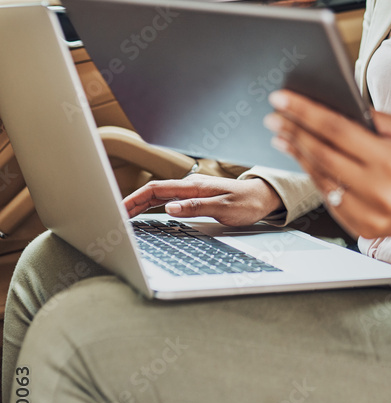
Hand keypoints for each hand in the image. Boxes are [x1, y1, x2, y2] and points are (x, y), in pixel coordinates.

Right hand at [123, 175, 283, 224]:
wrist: (263, 197)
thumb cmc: (247, 203)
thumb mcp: (224, 208)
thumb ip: (196, 207)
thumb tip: (170, 208)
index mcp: (193, 186)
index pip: (157, 189)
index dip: (136, 198)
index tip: (121, 209)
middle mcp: (190, 186)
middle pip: (153, 192)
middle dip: (132, 202)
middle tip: (114, 216)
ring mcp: (191, 191)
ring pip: (159, 196)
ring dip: (141, 205)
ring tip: (124, 216)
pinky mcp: (195, 198)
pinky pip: (168, 201)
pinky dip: (153, 207)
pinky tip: (146, 214)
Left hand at [264, 90, 390, 243]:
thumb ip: (374, 119)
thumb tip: (337, 106)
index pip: (338, 131)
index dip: (306, 113)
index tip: (283, 100)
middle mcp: (380, 190)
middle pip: (323, 155)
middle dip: (294, 132)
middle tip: (275, 117)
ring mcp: (370, 214)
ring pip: (322, 179)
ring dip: (299, 155)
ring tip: (283, 136)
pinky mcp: (363, 228)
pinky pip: (330, 199)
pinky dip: (315, 178)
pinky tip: (305, 160)